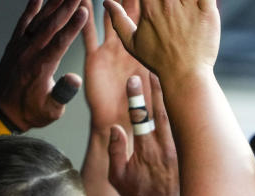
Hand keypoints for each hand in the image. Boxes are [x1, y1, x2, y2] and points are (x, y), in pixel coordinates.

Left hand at [0, 0, 89, 131]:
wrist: (4, 111)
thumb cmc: (31, 111)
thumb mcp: (51, 110)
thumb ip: (63, 93)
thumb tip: (75, 79)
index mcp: (41, 67)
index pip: (60, 41)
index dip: (73, 25)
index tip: (83, 11)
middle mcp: (29, 53)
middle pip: (50, 25)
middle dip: (66, 8)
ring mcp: (20, 47)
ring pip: (38, 21)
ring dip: (52, 5)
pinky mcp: (14, 46)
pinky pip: (22, 24)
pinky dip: (30, 10)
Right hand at [83, 0, 146, 133]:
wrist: (117, 124)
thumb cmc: (138, 112)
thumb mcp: (154, 93)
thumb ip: (158, 79)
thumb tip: (172, 68)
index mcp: (143, 56)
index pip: (148, 27)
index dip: (146, 10)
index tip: (153, 0)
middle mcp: (128, 52)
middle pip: (131, 18)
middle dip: (130, 0)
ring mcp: (111, 53)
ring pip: (108, 21)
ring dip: (108, 5)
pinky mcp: (95, 59)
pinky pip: (88, 35)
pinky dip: (84, 19)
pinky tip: (82, 2)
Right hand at [104, 0, 219, 81]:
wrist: (186, 77)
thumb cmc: (159, 62)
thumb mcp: (132, 43)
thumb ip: (119, 20)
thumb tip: (107, 3)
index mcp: (149, 7)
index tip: (152, 2)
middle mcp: (168, 3)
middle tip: (170, 4)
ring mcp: (189, 7)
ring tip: (183, 4)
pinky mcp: (207, 12)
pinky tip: (200, 2)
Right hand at [108, 74, 179, 195]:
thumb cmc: (139, 195)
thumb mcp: (117, 178)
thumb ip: (115, 153)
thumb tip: (114, 127)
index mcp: (145, 152)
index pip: (140, 119)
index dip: (136, 98)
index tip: (133, 79)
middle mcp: (165, 148)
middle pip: (162, 111)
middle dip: (158, 87)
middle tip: (156, 65)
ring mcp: (179, 149)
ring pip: (177, 116)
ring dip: (173, 94)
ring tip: (172, 73)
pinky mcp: (188, 151)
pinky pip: (187, 126)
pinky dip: (186, 109)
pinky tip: (186, 94)